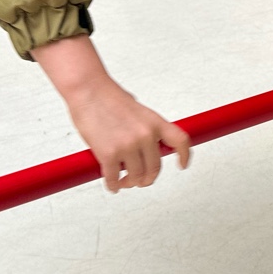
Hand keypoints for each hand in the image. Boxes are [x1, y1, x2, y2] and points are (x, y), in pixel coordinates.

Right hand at [33, 36, 189, 192]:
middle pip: (154, 169)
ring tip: (123, 181)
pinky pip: (114, 179)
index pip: (180, 141)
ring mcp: (128, 146)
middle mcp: (145, 135)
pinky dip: (113, 185)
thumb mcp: (137, 110)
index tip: (182, 164)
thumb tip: (145, 147)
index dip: (185, 156)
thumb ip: (144, 128)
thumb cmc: (107, 97)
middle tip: (138, 180)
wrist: (87, 89)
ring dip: (129, 183)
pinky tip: (112, 183)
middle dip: (146, 179)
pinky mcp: (109, 154)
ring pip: (136, 177)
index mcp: (155, 123)